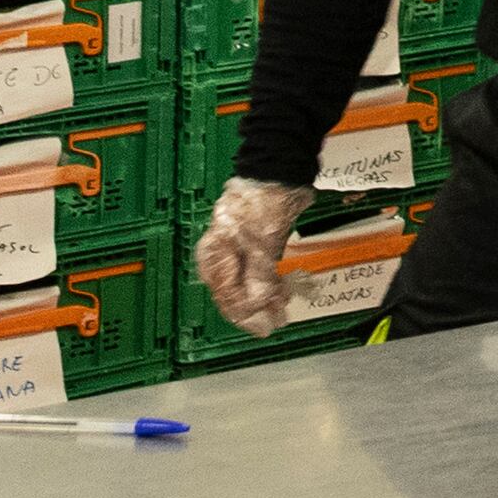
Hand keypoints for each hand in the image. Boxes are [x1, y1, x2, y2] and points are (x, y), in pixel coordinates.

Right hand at [197, 179, 311, 337]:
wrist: (279, 169)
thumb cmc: (262, 201)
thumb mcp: (262, 244)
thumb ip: (260, 277)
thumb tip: (258, 307)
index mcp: (215, 254)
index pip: (227, 295)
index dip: (245, 314)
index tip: (263, 328)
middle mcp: (222, 254)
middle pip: (235, 291)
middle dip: (254, 310)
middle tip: (275, 323)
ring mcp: (239, 247)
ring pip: (248, 282)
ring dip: (264, 298)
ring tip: (282, 310)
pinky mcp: (256, 241)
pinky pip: (259, 270)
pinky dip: (269, 283)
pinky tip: (280, 293)